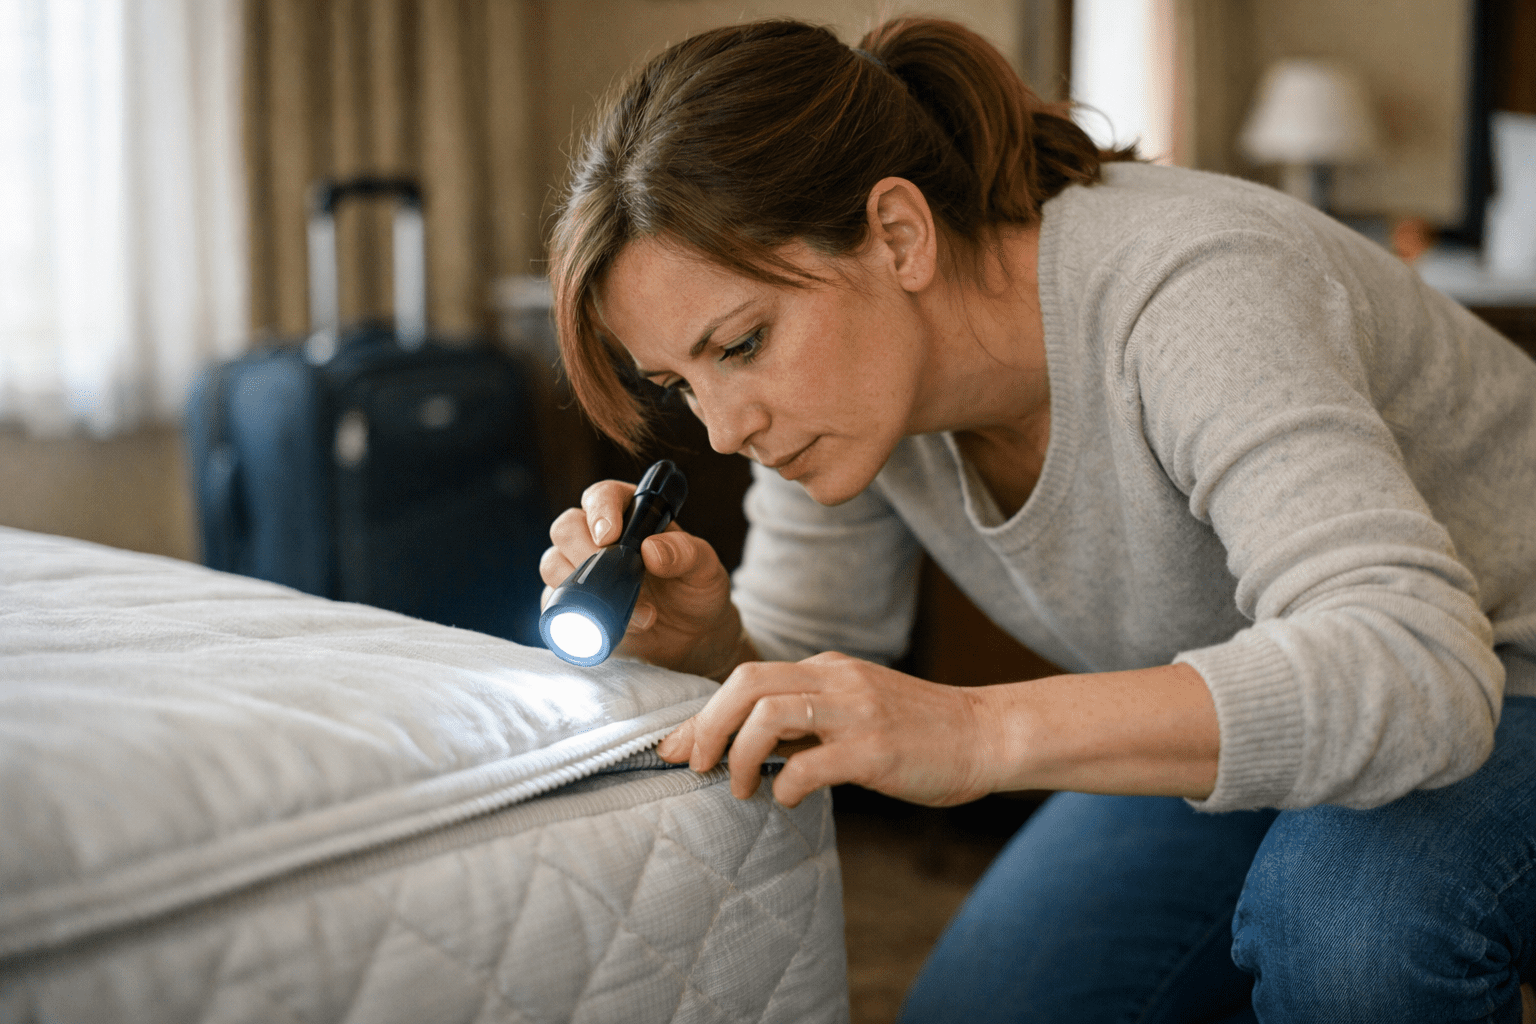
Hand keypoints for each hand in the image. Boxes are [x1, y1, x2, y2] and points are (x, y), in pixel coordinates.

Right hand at [540, 478, 745, 678]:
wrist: (690, 636)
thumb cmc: (696, 591)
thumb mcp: (704, 569)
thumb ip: (685, 553)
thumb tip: (650, 548)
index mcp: (630, 513)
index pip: (602, 496)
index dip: (599, 511)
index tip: (609, 536)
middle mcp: (597, 537)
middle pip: (566, 528)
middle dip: (586, 553)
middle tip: (618, 578)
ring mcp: (580, 570)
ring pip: (552, 563)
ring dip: (584, 588)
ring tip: (634, 611)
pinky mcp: (572, 604)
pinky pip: (554, 603)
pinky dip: (576, 614)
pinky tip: (610, 625)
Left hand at [656, 652, 997, 807]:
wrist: (986, 735)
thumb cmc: (918, 732)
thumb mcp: (855, 708)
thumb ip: (807, 719)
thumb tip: (745, 747)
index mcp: (826, 669)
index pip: (746, 677)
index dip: (701, 713)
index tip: (672, 747)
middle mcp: (836, 681)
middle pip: (746, 684)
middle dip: (706, 726)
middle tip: (694, 766)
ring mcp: (856, 713)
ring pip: (769, 713)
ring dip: (739, 755)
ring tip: (740, 788)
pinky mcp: (875, 751)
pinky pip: (809, 763)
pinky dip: (784, 784)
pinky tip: (787, 799)